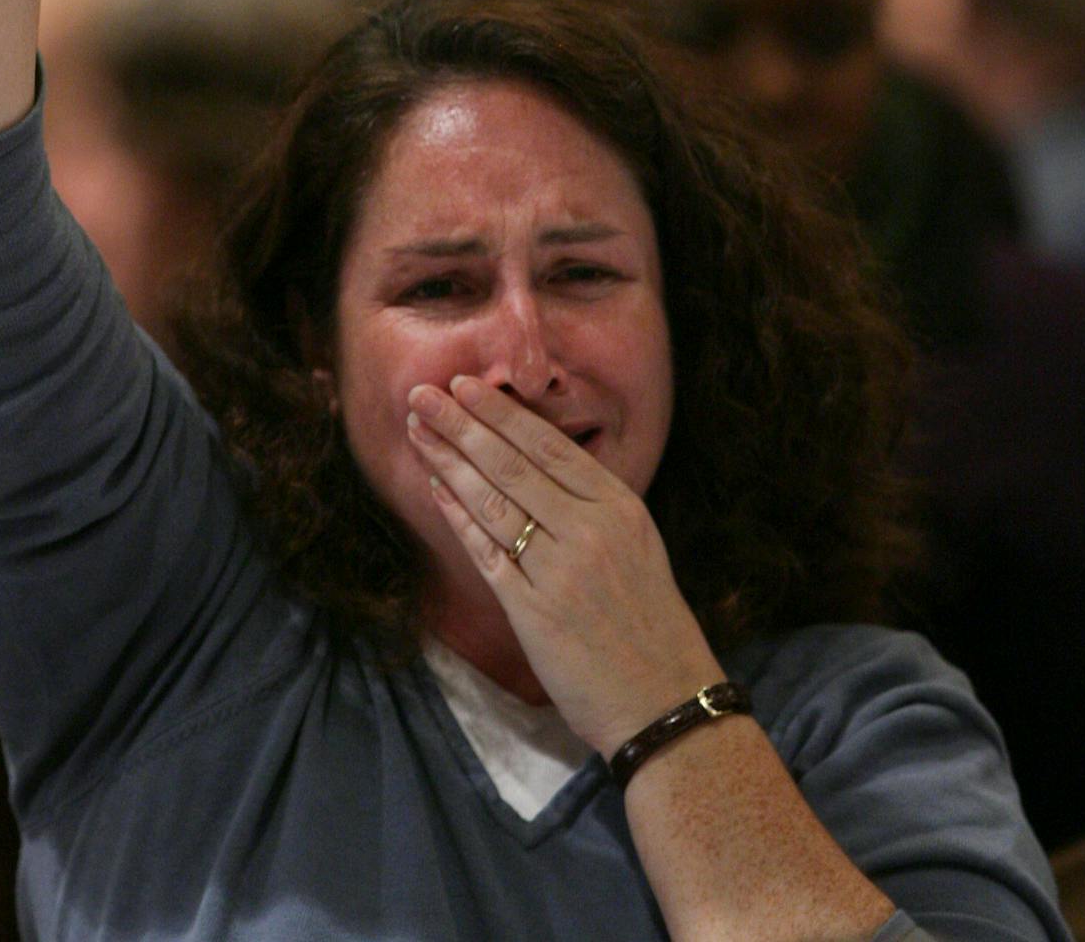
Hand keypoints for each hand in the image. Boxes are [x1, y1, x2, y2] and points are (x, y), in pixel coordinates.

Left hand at [408, 375, 723, 755]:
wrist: (666, 700)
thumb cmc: (650, 622)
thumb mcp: (637, 545)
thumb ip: (592, 505)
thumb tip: (534, 464)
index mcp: (619, 506)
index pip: (548, 444)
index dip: (501, 411)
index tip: (464, 384)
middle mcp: (590, 529)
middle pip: (512, 463)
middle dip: (461, 423)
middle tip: (421, 393)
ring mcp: (559, 569)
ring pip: (492, 500)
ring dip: (448, 461)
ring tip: (418, 432)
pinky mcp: (533, 610)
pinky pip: (486, 552)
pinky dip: (457, 517)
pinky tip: (435, 490)